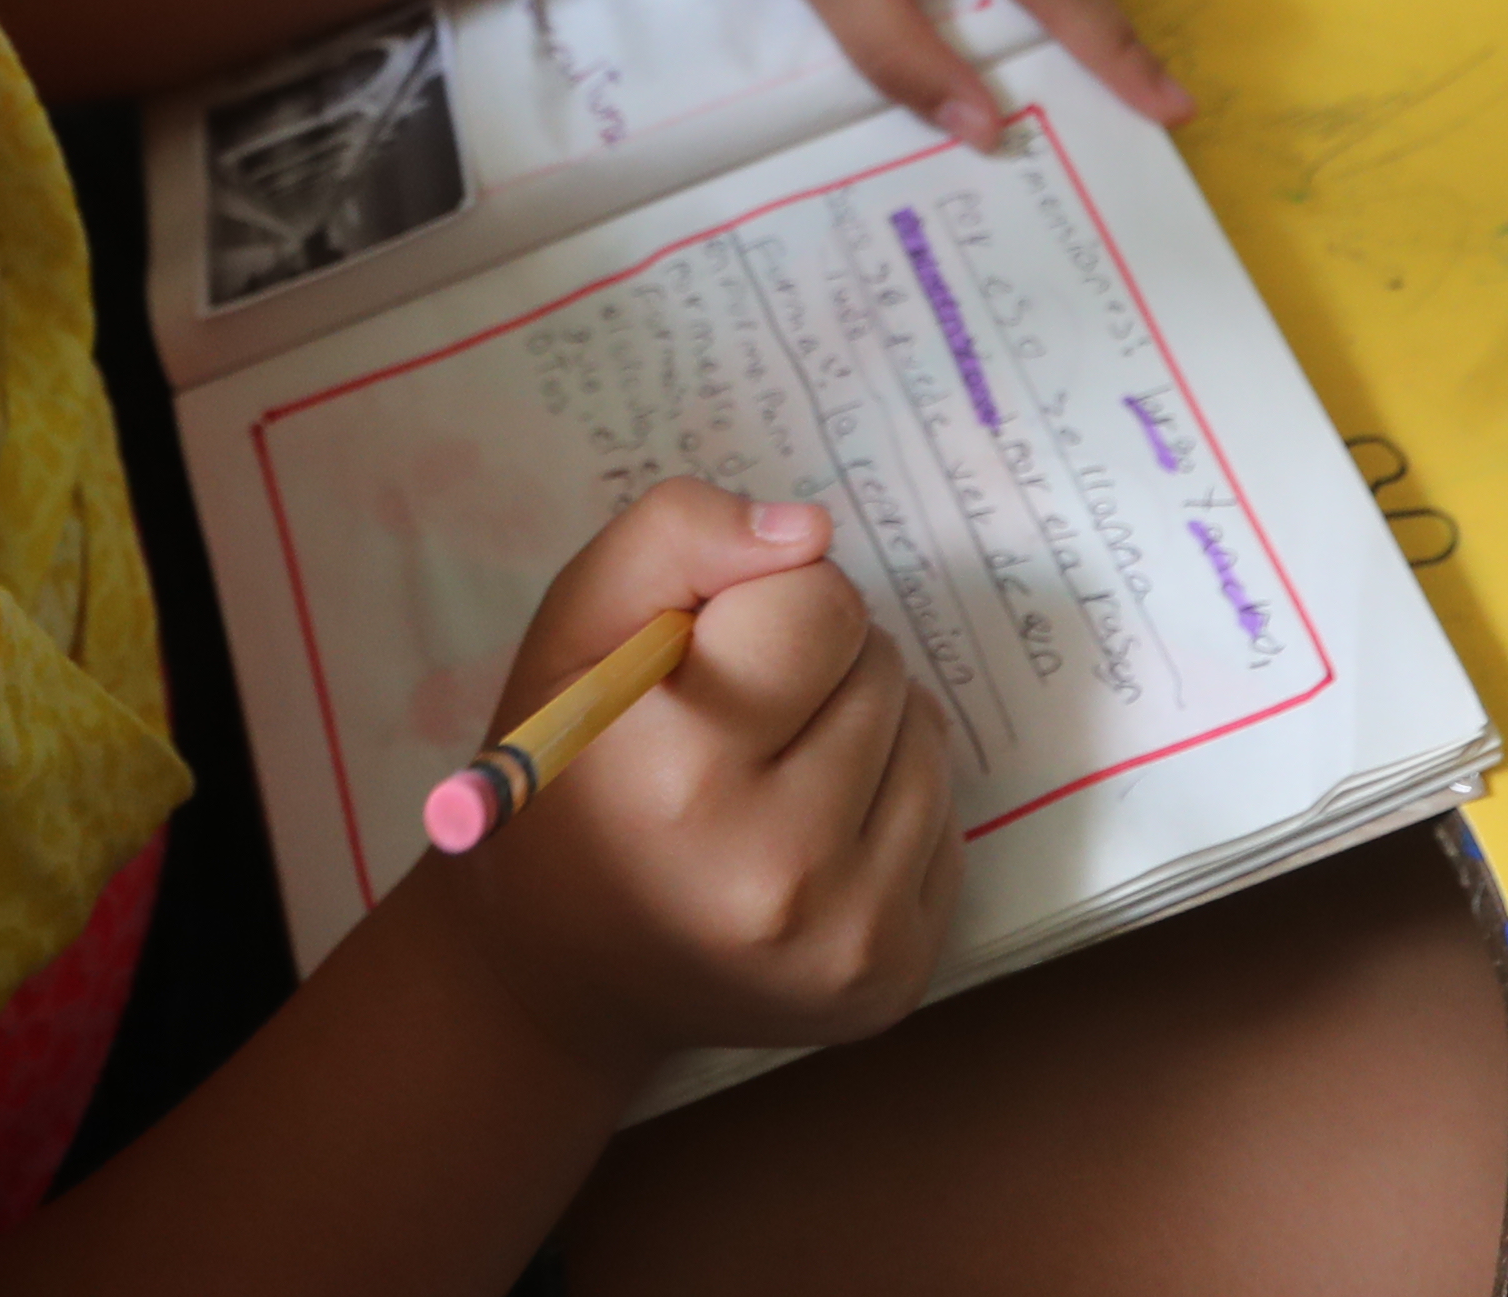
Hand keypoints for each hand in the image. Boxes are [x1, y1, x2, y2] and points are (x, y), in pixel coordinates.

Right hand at [415, 482, 961, 1075]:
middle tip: (734, 723)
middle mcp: (780, 870)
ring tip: (771, 772)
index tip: (703, 656)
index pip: (819, 600)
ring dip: (861, 727)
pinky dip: (887, 803)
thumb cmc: (565, 777)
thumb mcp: (576, 631)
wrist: (560, 976)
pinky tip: (811, 834)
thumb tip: (810, 531)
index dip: (759, 605)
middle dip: (813, 665)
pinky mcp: (895, 975)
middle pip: (879, 662)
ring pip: (925, 733)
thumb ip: (676, 538)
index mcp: (685, 772)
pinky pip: (947, 818)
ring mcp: (848, 937)